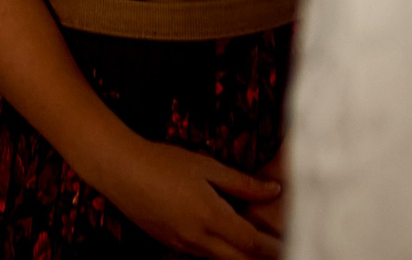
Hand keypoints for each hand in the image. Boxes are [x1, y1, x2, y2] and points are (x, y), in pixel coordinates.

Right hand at [93, 138, 282, 258]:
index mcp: (211, 216)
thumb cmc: (164, 161)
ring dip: (240, 256)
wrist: (120, 170)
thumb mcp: (207, 166)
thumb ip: (242, 182)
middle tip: (282, 249)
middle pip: (240, 259)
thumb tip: (273, 190)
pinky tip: (225, 241)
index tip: (291, 243)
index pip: (252, 242)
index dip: (274, 246)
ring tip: (256, 247)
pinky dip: (219, 252)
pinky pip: (202, 255)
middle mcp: (198, 238)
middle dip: (261, 257)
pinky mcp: (170, 244)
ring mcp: (182, 245)